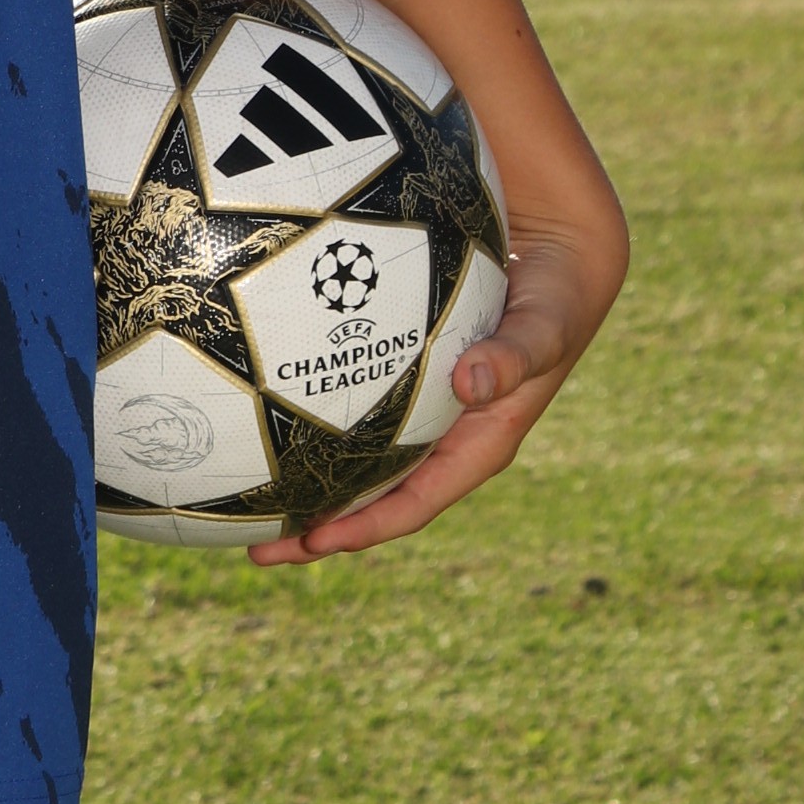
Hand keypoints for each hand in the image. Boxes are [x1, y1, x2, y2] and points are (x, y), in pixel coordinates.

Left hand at [244, 209, 620, 566]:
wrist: (558, 257)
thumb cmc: (555, 298)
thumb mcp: (545, 328)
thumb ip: (515, 356)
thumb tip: (472, 381)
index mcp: (477, 445)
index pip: (413, 504)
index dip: (363, 529)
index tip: (311, 545)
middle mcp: (444, 439)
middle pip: (374, 498)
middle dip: (317, 529)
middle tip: (256, 546)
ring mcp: (422, 414)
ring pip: (357, 463)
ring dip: (307, 487)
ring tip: (245, 502)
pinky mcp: (405, 381)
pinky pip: (353, 414)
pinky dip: (312, 426)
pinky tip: (264, 416)